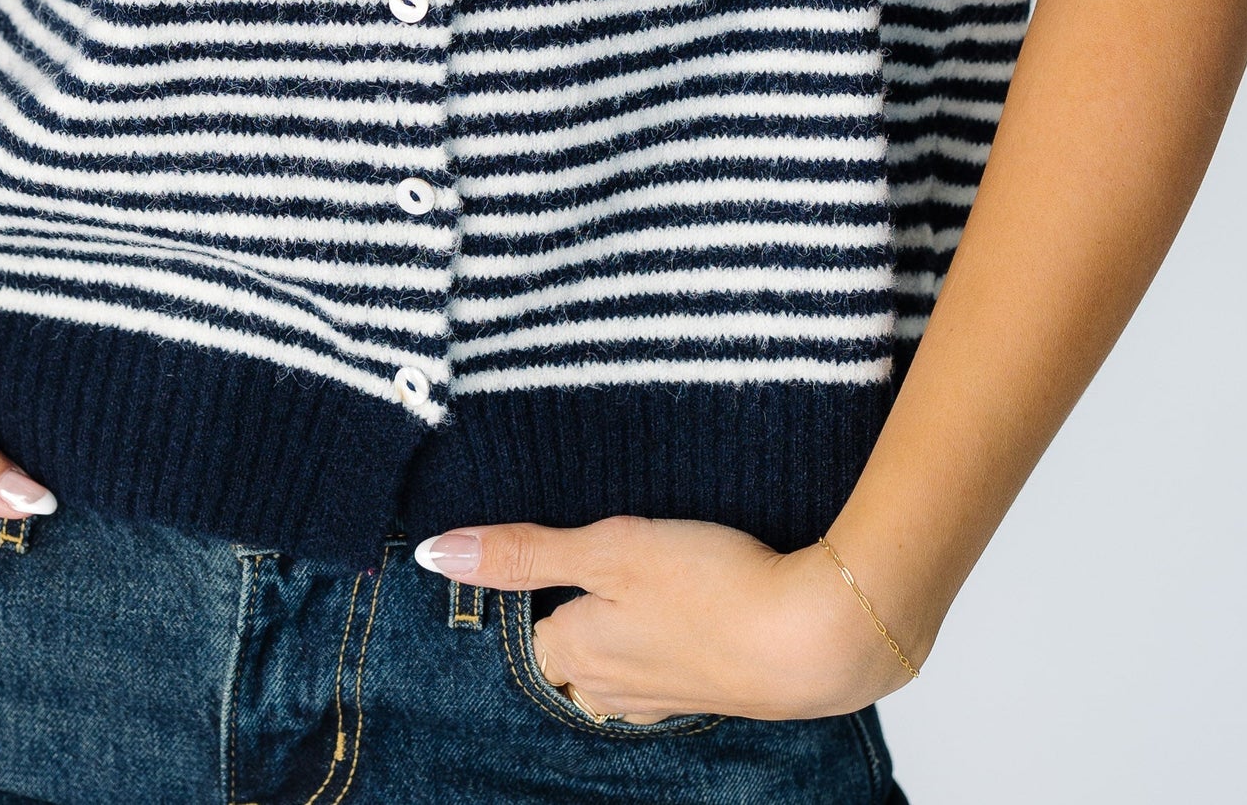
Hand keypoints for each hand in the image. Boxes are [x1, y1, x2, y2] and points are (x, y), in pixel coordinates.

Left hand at [412, 515, 916, 720]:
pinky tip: (684, 618)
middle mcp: (611, 686)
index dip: (530, 588)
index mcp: (577, 651)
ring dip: (617, 632)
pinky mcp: (710, 690)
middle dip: (570, 616)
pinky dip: (663, 645)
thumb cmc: (709, 587)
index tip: (545, 550)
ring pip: (614, 669)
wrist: (810, 638)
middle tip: (591, 563)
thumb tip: (436, 554)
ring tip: (635, 586)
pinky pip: (663, 673)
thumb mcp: (607, 549)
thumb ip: (525, 551)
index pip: (527, 629)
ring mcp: (662, 697)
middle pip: (567, 655)